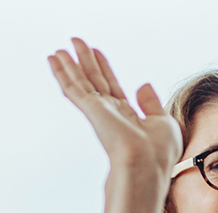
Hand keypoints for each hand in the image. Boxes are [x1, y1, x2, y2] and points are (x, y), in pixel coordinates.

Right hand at [48, 38, 182, 185]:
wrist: (147, 164)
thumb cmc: (159, 151)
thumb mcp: (163, 122)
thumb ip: (151, 103)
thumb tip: (143, 85)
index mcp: (128, 116)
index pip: (113, 87)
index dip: (105, 69)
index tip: (97, 52)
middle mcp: (111, 113)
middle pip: (95, 80)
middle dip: (86, 61)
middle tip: (76, 41)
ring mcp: (99, 111)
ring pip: (80, 82)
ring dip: (70, 65)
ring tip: (60, 49)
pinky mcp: (91, 110)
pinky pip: (73, 87)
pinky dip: (62, 72)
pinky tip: (54, 59)